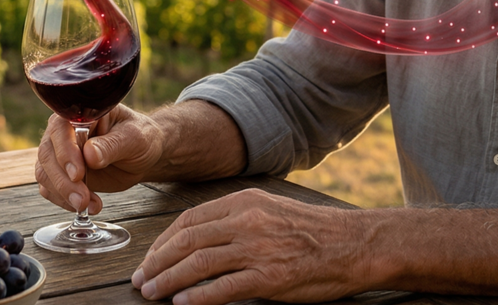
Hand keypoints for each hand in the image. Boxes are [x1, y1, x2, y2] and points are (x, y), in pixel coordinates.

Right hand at [34, 104, 165, 214]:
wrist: (140, 154)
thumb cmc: (138, 137)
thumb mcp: (134, 138)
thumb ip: (112, 145)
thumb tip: (89, 155)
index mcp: (79, 115)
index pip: (61, 129)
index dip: (65, 152)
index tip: (78, 174)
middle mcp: (63, 132)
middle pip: (48, 155)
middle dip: (63, 181)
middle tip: (82, 200)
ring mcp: (59, 154)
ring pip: (45, 174)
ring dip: (63, 194)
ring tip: (88, 205)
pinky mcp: (61, 174)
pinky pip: (50, 189)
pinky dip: (63, 201)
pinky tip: (85, 206)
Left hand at [131, 188, 370, 304]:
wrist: (356, 244)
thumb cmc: (313, 232)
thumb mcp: (269, 211)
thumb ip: (235, 221)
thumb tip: (197, 242)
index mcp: (243, 203)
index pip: (188, 220)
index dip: (162, 241)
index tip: (149, 258)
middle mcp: (246, 221)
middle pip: (186, 241)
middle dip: (157, 262)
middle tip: (141, 280)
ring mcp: (257, 249)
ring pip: (198, 264)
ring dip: (169, 281)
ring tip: (152, 294)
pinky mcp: (270, 277)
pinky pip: (223, 288)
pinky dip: (198, 298)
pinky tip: (182, 304)